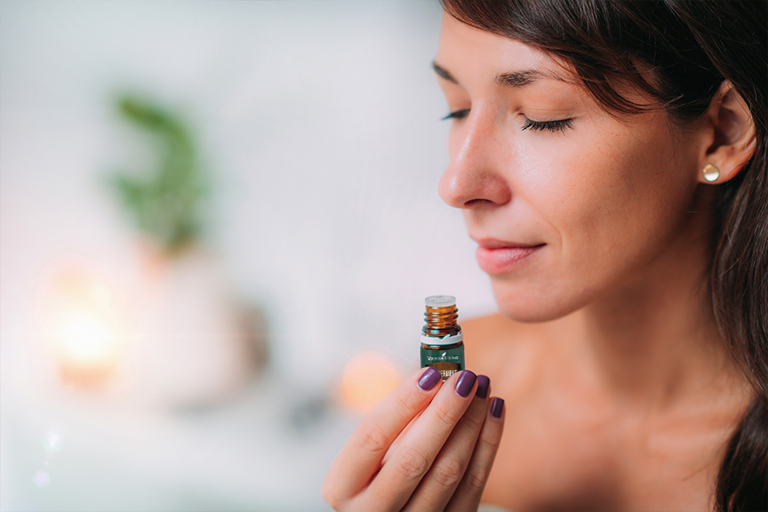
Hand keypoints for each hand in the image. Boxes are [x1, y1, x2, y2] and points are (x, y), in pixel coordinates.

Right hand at [322, 368, 504, 511]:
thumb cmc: (377, 476)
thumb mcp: (370, 454)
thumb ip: (396, 422)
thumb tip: (434, 377)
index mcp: (341, 488)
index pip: (371, 437)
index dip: (402, 403)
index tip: (429, 374)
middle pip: (413, 458)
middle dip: (443, 412)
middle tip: (464, 377)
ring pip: (448, 473)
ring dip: (470, 424)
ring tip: (482, 388)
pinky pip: (473, 486)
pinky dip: (487, 445)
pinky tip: (493, 412)